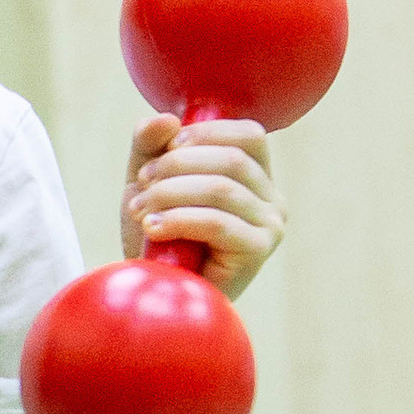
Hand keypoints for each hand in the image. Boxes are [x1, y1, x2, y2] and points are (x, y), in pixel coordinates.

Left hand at [120, 113, 284, 298]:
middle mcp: (273, 199)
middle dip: (176, 166)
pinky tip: (153, 228)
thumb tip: (166, 119)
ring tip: (139, 210)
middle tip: (141, 184)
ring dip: (170, 194)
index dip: (204, 133)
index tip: (165, 149)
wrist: (159, 295)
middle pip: (231, 159)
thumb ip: (151, 145)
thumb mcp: (149, 181)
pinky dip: (180, 219)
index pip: (248, 134)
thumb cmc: (159, 238)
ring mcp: (271, 226)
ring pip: (221, 189)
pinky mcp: (258, 251)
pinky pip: (218, 222)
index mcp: (257, 177)